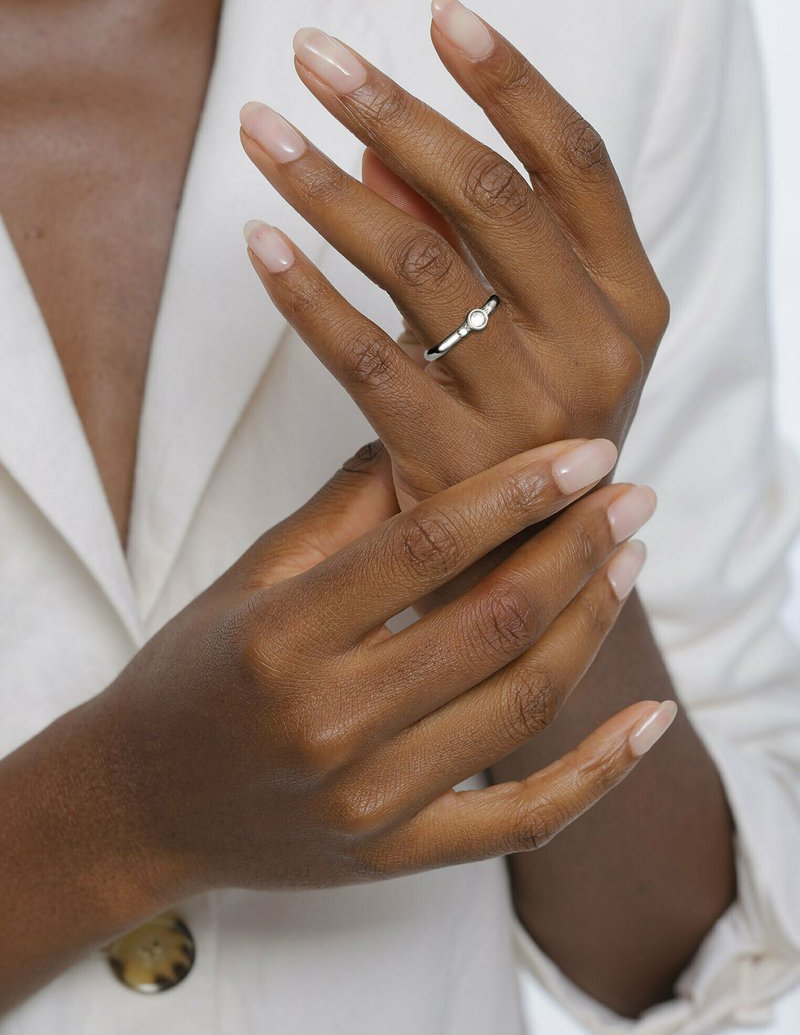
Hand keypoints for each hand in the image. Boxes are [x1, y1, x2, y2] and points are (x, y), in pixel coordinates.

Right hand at [88, 441, 666, 900]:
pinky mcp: (396, 855)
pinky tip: (653, 719)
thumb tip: (429, 442)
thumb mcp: (246, 578)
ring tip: (628, 562)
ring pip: (521, 705)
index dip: (519, 492)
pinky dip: (599, 772)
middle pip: (492, 622)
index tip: (586, 454)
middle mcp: (329, 724)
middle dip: (578, 548)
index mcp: (281, 638)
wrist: (140, 805)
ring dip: (592, 626)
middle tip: (632, 496)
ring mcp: (369, 802)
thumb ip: (340, 513)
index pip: (426, 547)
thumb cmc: (190, 676)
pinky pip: (523, 820)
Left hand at [238, 0, 668, 510]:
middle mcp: (597, 347)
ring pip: (417, 264)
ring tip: (259, 130)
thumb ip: (472, 240)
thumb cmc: (530, 424)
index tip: (439, 16)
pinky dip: (305, 295)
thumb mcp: (538, 328)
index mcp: (632, 300)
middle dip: (393, 109)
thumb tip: (377, 146)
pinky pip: (365, 359)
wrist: (530, 565)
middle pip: (489, 197)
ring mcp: (529, 410)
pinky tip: (258, 243)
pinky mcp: (454, 462)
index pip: (576, 162)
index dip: (509, 80)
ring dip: (325, 185)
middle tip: (313, 55)